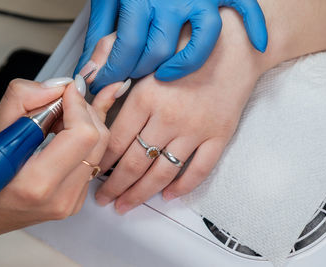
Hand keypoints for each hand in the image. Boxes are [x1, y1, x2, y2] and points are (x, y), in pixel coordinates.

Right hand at [0, 77, 127, 255]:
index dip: (78, 105)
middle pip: (98, 139)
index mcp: (38, 183)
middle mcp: (62, 196)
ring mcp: (73, 201)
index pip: (83, 134)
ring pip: (101, 148)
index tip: (67, 90)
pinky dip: (86, 139)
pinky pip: (95, 160)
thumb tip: (57, 87)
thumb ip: (22, 101)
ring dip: (86, 124)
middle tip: (62, 103)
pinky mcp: (78, 200)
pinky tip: (68, 132)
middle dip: (83, 111)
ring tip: (61, 118)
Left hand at [85, 9, 267, 213]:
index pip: (116, 140)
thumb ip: (117, 73)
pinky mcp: (219, 136)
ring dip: (141, 193)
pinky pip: (199, 170)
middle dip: (115, 186)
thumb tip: (90, 95)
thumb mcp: (147, 54)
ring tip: (127, 205)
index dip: (101, 161)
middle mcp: (168, 118)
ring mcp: (195, 130)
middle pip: (135, 163)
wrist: (234, 43)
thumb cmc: (189, 44)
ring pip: (163, 173)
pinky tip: (169, 196)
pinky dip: (183, 187)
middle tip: (105, 200)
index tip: (93, 172)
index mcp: (145, 96)